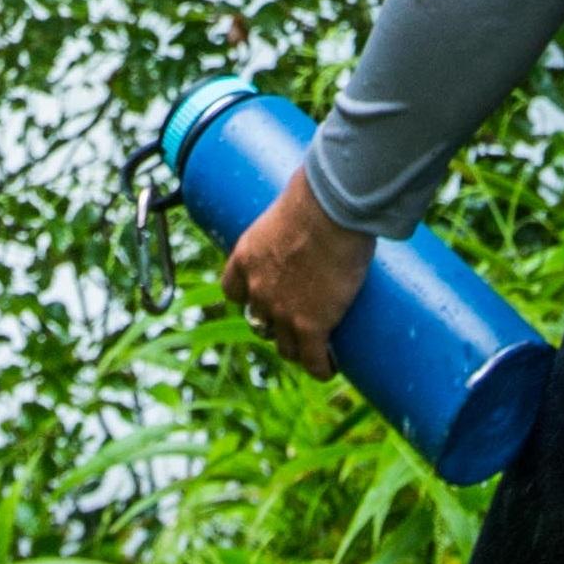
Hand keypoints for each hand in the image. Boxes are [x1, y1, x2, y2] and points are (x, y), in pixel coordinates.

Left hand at [223, 170, 376, 377]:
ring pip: (284, 346)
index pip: (233, 291)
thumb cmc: (317, 196)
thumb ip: (296, 217)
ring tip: (314, 348)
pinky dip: (320, 367)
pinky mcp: (311, 326)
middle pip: (259, 321)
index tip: (263, 294)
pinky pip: (312, 359)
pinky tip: (329, 367)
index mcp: (246, 258)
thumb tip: (318, 199)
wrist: (330, 211)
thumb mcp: (291, 207)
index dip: (248, 297)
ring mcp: (282, 311)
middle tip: (297, 318)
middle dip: (275, 322)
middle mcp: (258, 289)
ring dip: (297, 348)